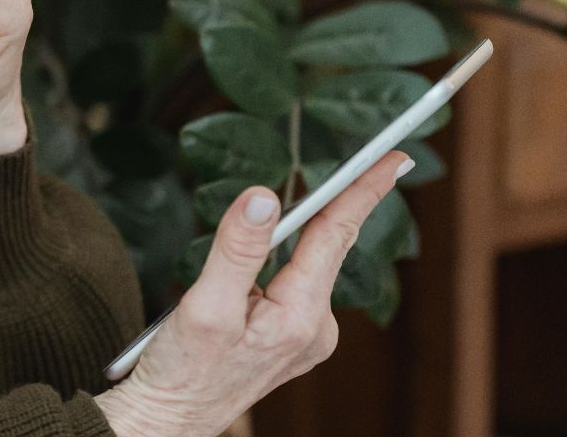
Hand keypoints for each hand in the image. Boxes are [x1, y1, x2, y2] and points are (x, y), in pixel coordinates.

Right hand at [94, 152, 415, 436]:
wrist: (170, 420)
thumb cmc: (182, 372)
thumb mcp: (204, 307)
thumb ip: (235, 249)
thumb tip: (263, 197)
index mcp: (300, 317)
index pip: (336, 236)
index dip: (364, 190)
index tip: (396, 156)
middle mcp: (314, 326)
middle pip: (327, 245)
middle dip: (331, 205)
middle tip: (360, 159)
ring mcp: (304, 334)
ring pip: (304, 263)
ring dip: (288, 239)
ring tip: (256, 243)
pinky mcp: (288, 337)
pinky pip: (291, 282)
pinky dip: (277, 262)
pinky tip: (242, 277)